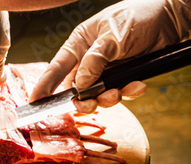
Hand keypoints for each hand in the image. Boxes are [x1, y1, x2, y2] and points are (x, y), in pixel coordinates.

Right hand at [30, 0, 190, 111]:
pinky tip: (138, 84)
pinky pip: (118, 92)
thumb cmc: (137, 17)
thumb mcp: (112, 37)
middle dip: (85, 100)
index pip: (56, 68)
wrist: (170, 17)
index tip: (35, 102)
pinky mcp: (122, 76)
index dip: (44, 86)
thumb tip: (80, 85)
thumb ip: (94, 62)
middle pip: (76, 89)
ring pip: (97, 95)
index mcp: (79, 44)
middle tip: (93, 103)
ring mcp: (105, 69)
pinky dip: (128, 93)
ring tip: (120, 91)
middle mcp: (89, 59)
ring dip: (108, 98)